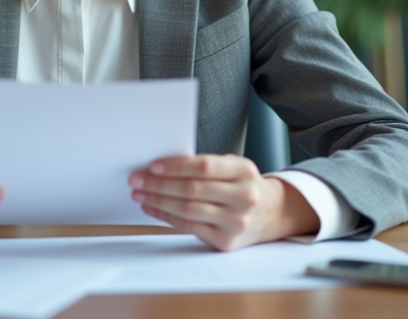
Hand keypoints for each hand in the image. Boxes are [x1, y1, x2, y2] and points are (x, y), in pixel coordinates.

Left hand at [129, 155, 318, 250]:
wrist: (271, 214)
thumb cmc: (243, 185)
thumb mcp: (234, 167)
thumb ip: (206, 165)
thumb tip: (163, 166)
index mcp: (244, 171)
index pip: (205, 167)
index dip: (176, 166)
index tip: (153, 166)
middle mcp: (244, 197)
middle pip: (192, 190)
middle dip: (159, 184)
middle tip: (137, 180)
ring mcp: (236, 222)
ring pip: (188, 210)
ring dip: (158, 201)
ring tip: (140, 194)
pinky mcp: (226, 241)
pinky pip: (188, 227)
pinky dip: (166, 217)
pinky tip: (154, 208)